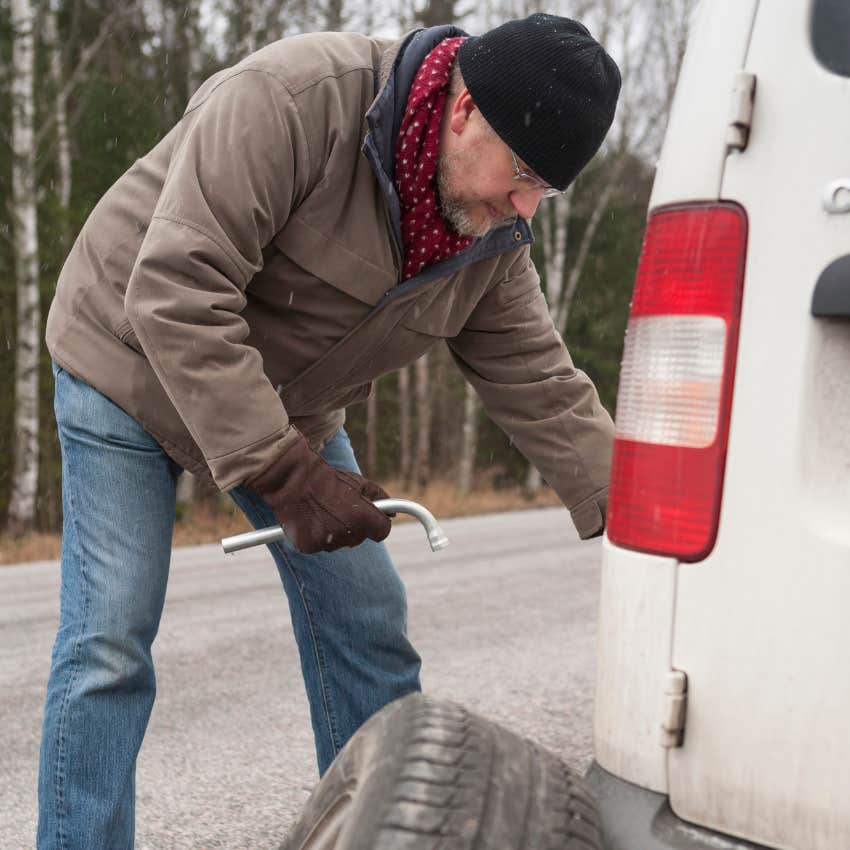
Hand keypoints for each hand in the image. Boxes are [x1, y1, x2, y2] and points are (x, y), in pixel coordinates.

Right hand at [249, 431, 390, 553]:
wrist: (294, 480)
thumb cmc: (328, 480)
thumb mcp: (358, 482)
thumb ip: (380, 498)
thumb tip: (393, 513)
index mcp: (362, 517)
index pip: (382, 531)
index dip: (378, 523)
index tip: (371, 517)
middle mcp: (346, 532)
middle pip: (360, 538)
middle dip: (356, 527)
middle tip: (341, 509)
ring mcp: (326, 541)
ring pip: (340, 543)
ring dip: (336, 533)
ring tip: (324, 513)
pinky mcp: (308, 546)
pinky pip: (321, 546)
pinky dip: (318, 536)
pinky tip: (312, 520)